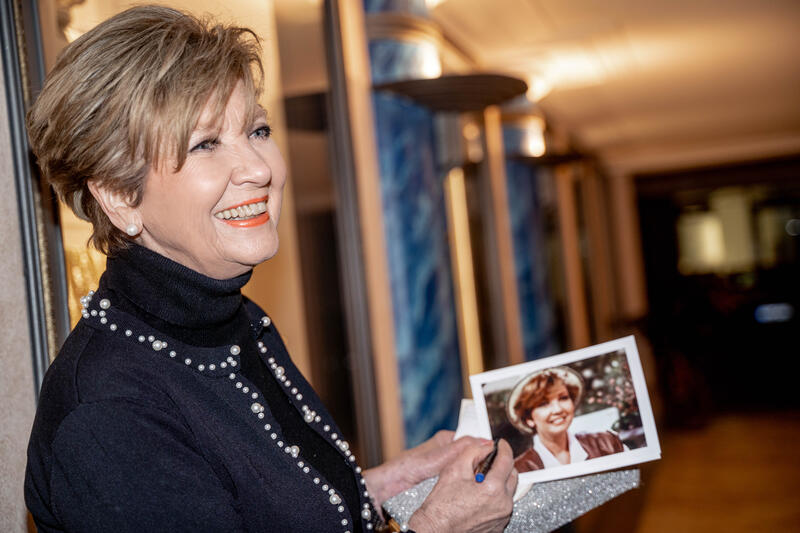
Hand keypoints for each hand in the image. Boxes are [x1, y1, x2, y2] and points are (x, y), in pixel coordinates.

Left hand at [362, 431, 487, 505]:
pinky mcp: (443, 487)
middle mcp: (447, 455)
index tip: (502, 456)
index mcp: (446, 442)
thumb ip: (456, 451)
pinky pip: (459, 487)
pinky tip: (473, 496)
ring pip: (469, 475)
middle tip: (497, 475)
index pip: (474, 440)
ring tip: (487, 486)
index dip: (487, 449)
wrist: (382, 492)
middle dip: (484, 467)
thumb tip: (483, 441)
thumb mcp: (431, 459)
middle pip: (474, 459)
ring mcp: (446, 472)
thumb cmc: (401, 470)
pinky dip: (466, 491)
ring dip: (476, 481)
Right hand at [408, 439, 517, 532]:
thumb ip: (473, 451)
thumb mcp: (454, 469)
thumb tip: (486, 446)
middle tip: (488, 461)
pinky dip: (496, 497)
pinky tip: (479, 496)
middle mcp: (502, 505)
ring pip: (508, 491)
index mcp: (494, 489)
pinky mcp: (498, 526)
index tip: (500, 444)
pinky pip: (502, 506)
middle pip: (512, 476)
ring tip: (479, 481)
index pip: (507, 460)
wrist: (436, 530)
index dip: (503, 448)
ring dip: (499, 482)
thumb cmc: (441, 505)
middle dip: (503, 465)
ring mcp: (502, 517)